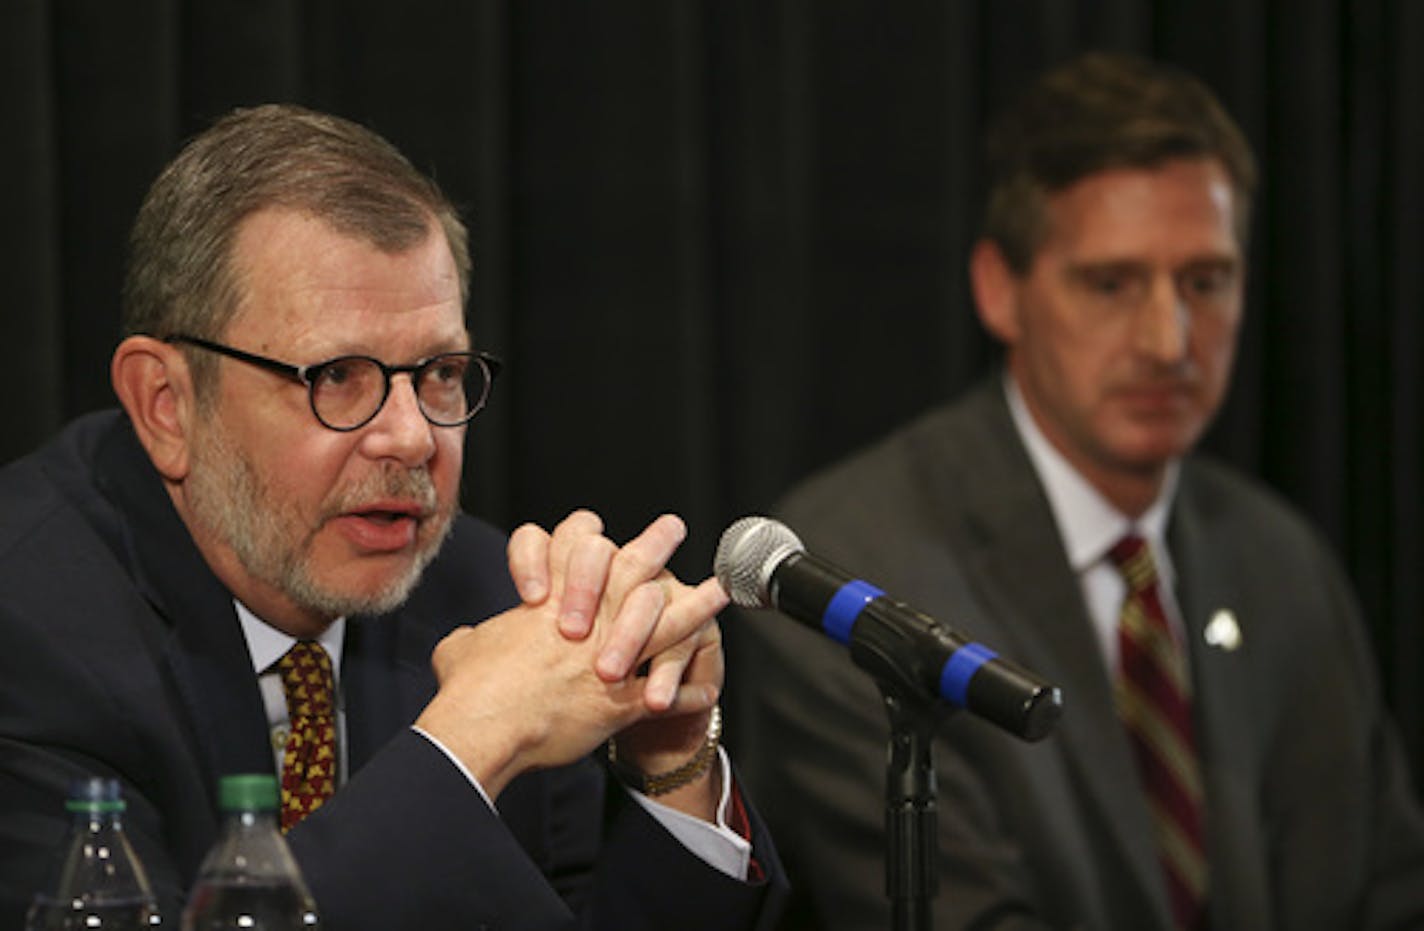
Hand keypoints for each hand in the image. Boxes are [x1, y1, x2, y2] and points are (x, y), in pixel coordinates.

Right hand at [415, 511, 726, 807]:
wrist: (486, 727)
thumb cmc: (470, 688)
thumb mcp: (462, 649)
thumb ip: (473, 640)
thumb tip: (464, 642)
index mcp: (549, 602)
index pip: (572, 548)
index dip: (588, 535)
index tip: (603, 531)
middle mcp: (588, 622)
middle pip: (632, 568)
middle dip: (656, 544)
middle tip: (674, 527)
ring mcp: (610, 657)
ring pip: (665, 623)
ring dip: (696, 605)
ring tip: (720, 591)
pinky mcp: (622, 701)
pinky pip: (667, 693)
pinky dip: (689, 692)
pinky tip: (708, 690)